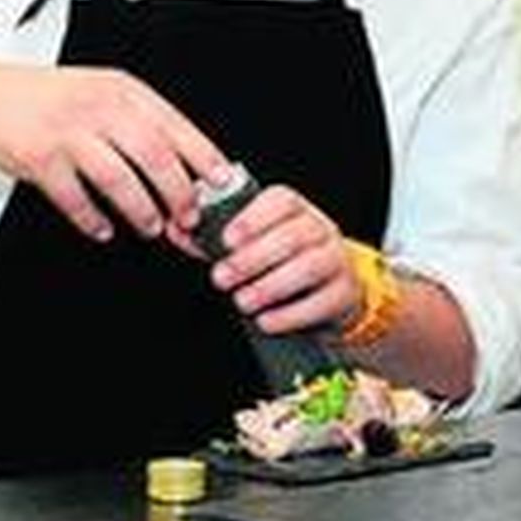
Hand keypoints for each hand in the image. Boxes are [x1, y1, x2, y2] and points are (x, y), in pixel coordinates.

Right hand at [0, 62, 230, 240]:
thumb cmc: (49, 100)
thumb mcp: (102, 94)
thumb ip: (140, 123)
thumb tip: (187, 163)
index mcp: (122, 91)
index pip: (176, 125)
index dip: (203, 157)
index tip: (222, 182)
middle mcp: (98, 107)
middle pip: (154, 155)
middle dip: (177, 193)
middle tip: (188, 217)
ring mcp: (68, 131)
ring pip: (118, 179)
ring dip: (140, 210)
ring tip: (149, 226)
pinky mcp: (40, 157)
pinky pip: (74, 198)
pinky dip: (91, 219)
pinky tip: (101, 228)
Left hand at [199, 185, 359, 335]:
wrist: (328, 291)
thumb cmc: (280, 261)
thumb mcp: (249, 244)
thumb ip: (212, 237)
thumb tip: (176, 230)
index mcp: (295, 209)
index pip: (281, 200)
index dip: (253, 219)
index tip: (226, 240)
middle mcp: (320, 228)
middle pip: (293, 236)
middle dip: (253, 259)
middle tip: (221, 278)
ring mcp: (337, 259)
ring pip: (309, 266)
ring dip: (270, 286)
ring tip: (241, 301)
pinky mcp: (344, 292)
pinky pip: (322, 301)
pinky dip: (290, 314)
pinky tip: (265, 320)